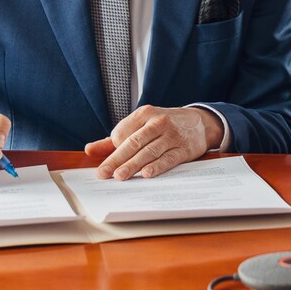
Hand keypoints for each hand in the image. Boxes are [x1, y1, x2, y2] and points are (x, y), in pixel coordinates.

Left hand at [85, 106, 223, 180]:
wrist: (200, 122)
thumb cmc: (165, 126)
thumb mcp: (142, 124)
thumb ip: (115, 138)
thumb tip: (90, 150)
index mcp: (145, 113)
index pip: (122, 132)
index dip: (113, 148)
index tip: (108, 163)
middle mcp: (158, 122)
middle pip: (134, 142)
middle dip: (117, 159)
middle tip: (104, 174)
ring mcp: (172, 135)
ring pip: (149, 151)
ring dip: (134, 164)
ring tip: (120, 176)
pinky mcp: (184, 148)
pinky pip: (168, 158)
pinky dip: (158, 166)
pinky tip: (147, 174)